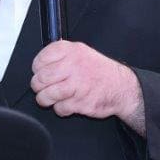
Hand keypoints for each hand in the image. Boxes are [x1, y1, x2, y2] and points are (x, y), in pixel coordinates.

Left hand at [30, 40, 145, 132]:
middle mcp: (73, 66)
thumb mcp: (81, 53)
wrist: (121, 87)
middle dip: (38, 86)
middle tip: (42, 87)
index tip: (40, 72)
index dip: (37, 68)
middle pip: (41, 78)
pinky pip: (59, 108)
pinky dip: (60, 109)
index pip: (41, 59)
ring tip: (48, 98)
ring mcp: (77, 84)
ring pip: (46, 94)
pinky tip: (66, 104)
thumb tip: (40, 63)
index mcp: (72, 51)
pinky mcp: (80, 102)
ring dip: (44, 99)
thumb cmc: (99, 71)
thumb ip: (61, 55)